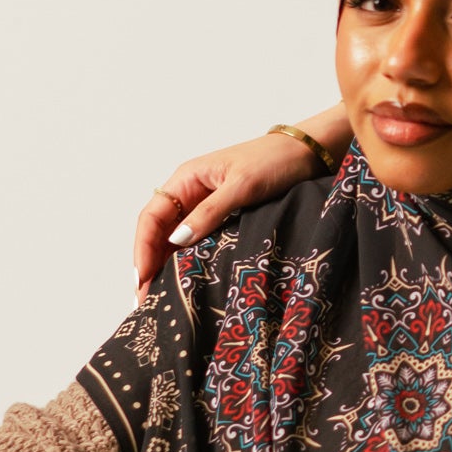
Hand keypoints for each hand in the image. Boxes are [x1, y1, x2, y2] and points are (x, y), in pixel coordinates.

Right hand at [132, 112, 349, 294]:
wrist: (309, 151)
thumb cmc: (276, 159)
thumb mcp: (243, 186)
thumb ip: (210, 212)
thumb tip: (177, 240)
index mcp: (187, 178)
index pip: (151, 217)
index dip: (143, 249)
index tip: (142, 280)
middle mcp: (191, 191)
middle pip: (158, 231)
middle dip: (149, 264)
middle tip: (145, 300)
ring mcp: (206, 205)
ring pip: (175, 239)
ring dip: (165, 266)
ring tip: (160, 298)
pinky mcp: (224, 216)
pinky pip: (197, 240)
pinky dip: (187, 260)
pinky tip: (186, 280)